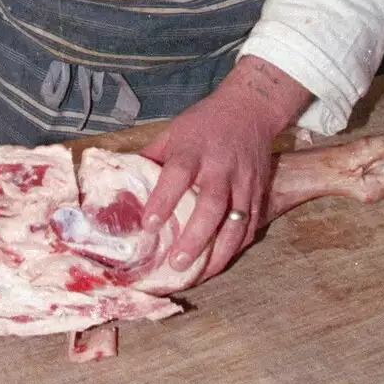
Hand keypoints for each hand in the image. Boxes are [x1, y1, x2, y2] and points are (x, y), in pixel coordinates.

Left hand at [140, 56, 311, 280]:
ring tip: (200, 274)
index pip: (177, 175)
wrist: (250, 108)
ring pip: (236, 221)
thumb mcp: (173, 131)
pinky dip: (237, 247)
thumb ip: (152, 158)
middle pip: (210, 205)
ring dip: (219, 252)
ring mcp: (244, 181)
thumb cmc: (204, 122)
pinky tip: (221, 263)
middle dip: (195, 237)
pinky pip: (251, 225)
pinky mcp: (259, 192)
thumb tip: (123, 183)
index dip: (163, 201)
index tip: (148, 225)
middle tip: (176, 263)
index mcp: (193, 149)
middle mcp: (220, 166)